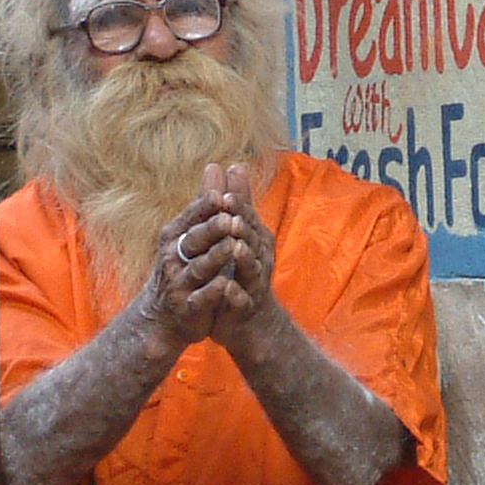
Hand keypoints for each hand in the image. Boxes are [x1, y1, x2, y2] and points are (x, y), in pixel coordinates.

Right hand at [138, 179, 250, 345]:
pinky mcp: (187, 306)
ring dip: (215, 257)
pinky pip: (201, 298)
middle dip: (211, 229)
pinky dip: (213, 292)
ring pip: (198, 268)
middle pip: (194, 240)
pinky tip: (226, 285)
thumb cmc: (181, 267)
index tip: (223, 195)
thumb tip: (216, 165)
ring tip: (232, 247)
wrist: (161, 317)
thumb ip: (205, 203)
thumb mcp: (190, 233)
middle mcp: (173, 257)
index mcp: (175, 235)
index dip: (207, 207)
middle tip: (229, 218)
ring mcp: (179, 283)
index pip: (192, 217)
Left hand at [205, 162, 278, 352]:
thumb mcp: (240, 234)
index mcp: (255, 238)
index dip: (238, 204)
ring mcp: (254, 283)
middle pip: (252, 237)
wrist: (251, 321)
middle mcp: (259, 257)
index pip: (247, 216)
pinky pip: (241, 300)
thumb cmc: (242, 272)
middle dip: (242, 223)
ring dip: (243, 256)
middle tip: (229, 210)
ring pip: (251, 266)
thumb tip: (234, 164)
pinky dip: (234, 294)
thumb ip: (237, 202)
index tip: (226, 190)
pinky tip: (225, 289)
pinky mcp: (245, 307)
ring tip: (234, 246)